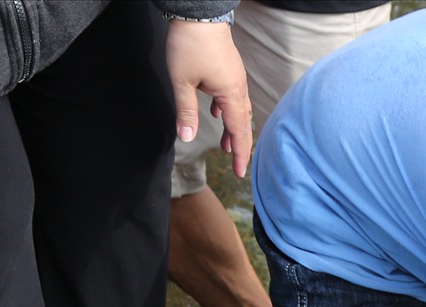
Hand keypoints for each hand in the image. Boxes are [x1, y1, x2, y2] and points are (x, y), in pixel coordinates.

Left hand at [165, 18, 251, 176]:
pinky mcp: (229, 68)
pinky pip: (232, 95)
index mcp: (230, 94)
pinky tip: (216, 111)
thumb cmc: (190, 45)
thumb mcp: (182, 82)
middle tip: (236, 163)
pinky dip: (227, 109)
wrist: (198, 14)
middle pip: (243, 123)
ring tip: (224, 143)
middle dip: (239, 144)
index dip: (239, 154)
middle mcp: (237, 88)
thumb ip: (186, 111)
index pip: (238, 132)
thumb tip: (187, 137)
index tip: (239, 173)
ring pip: (238, 109)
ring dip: (232, 127)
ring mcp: (235, 77)